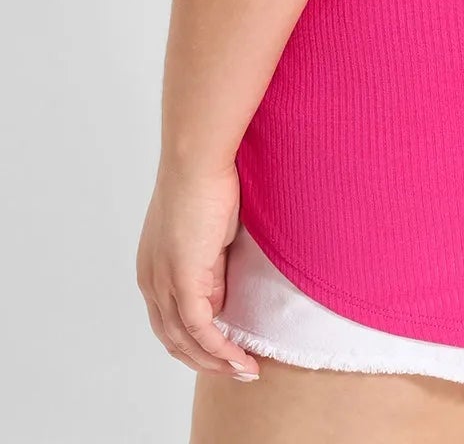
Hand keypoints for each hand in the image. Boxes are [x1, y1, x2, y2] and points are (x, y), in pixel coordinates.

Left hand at [136, 161, 260, 379]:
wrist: (198, 159)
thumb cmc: (207, 182)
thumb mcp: (208, 236)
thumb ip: (210, 269)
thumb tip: (219, 299)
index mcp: (152, 267)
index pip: (169, 319)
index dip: (195, 341)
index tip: (225, 351)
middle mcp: (150, 280)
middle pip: (173, 339)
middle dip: (205, 361)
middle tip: (237, 370)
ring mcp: (163, 282)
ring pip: (186, 341)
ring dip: (217, 361)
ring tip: (245, 370)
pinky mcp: (181, 280)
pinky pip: (201, 329)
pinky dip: (221, 349)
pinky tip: (241, 359)